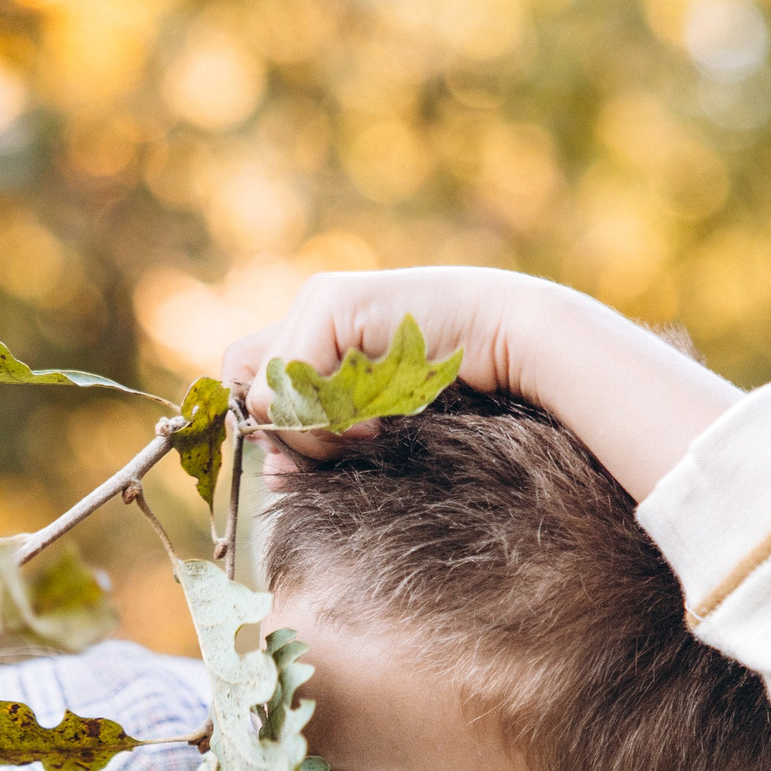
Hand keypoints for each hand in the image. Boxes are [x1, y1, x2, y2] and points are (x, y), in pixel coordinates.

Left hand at [219, 267, 744, 499]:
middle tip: (355, 439)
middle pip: (250, 388)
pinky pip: (293, 384)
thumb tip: (270, 468)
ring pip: (268, 391)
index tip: (326, 453)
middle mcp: (311, 313)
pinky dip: (329, 414)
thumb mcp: (382, 426)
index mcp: (319, 336)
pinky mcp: (330, 303)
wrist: (520, 346)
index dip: (274, 427)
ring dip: (315, 428)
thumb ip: (326, 440)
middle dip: (293, 432)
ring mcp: (318, 303)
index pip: (251, 384)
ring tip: (372, 425)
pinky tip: (377, 413)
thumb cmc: (462, 395)